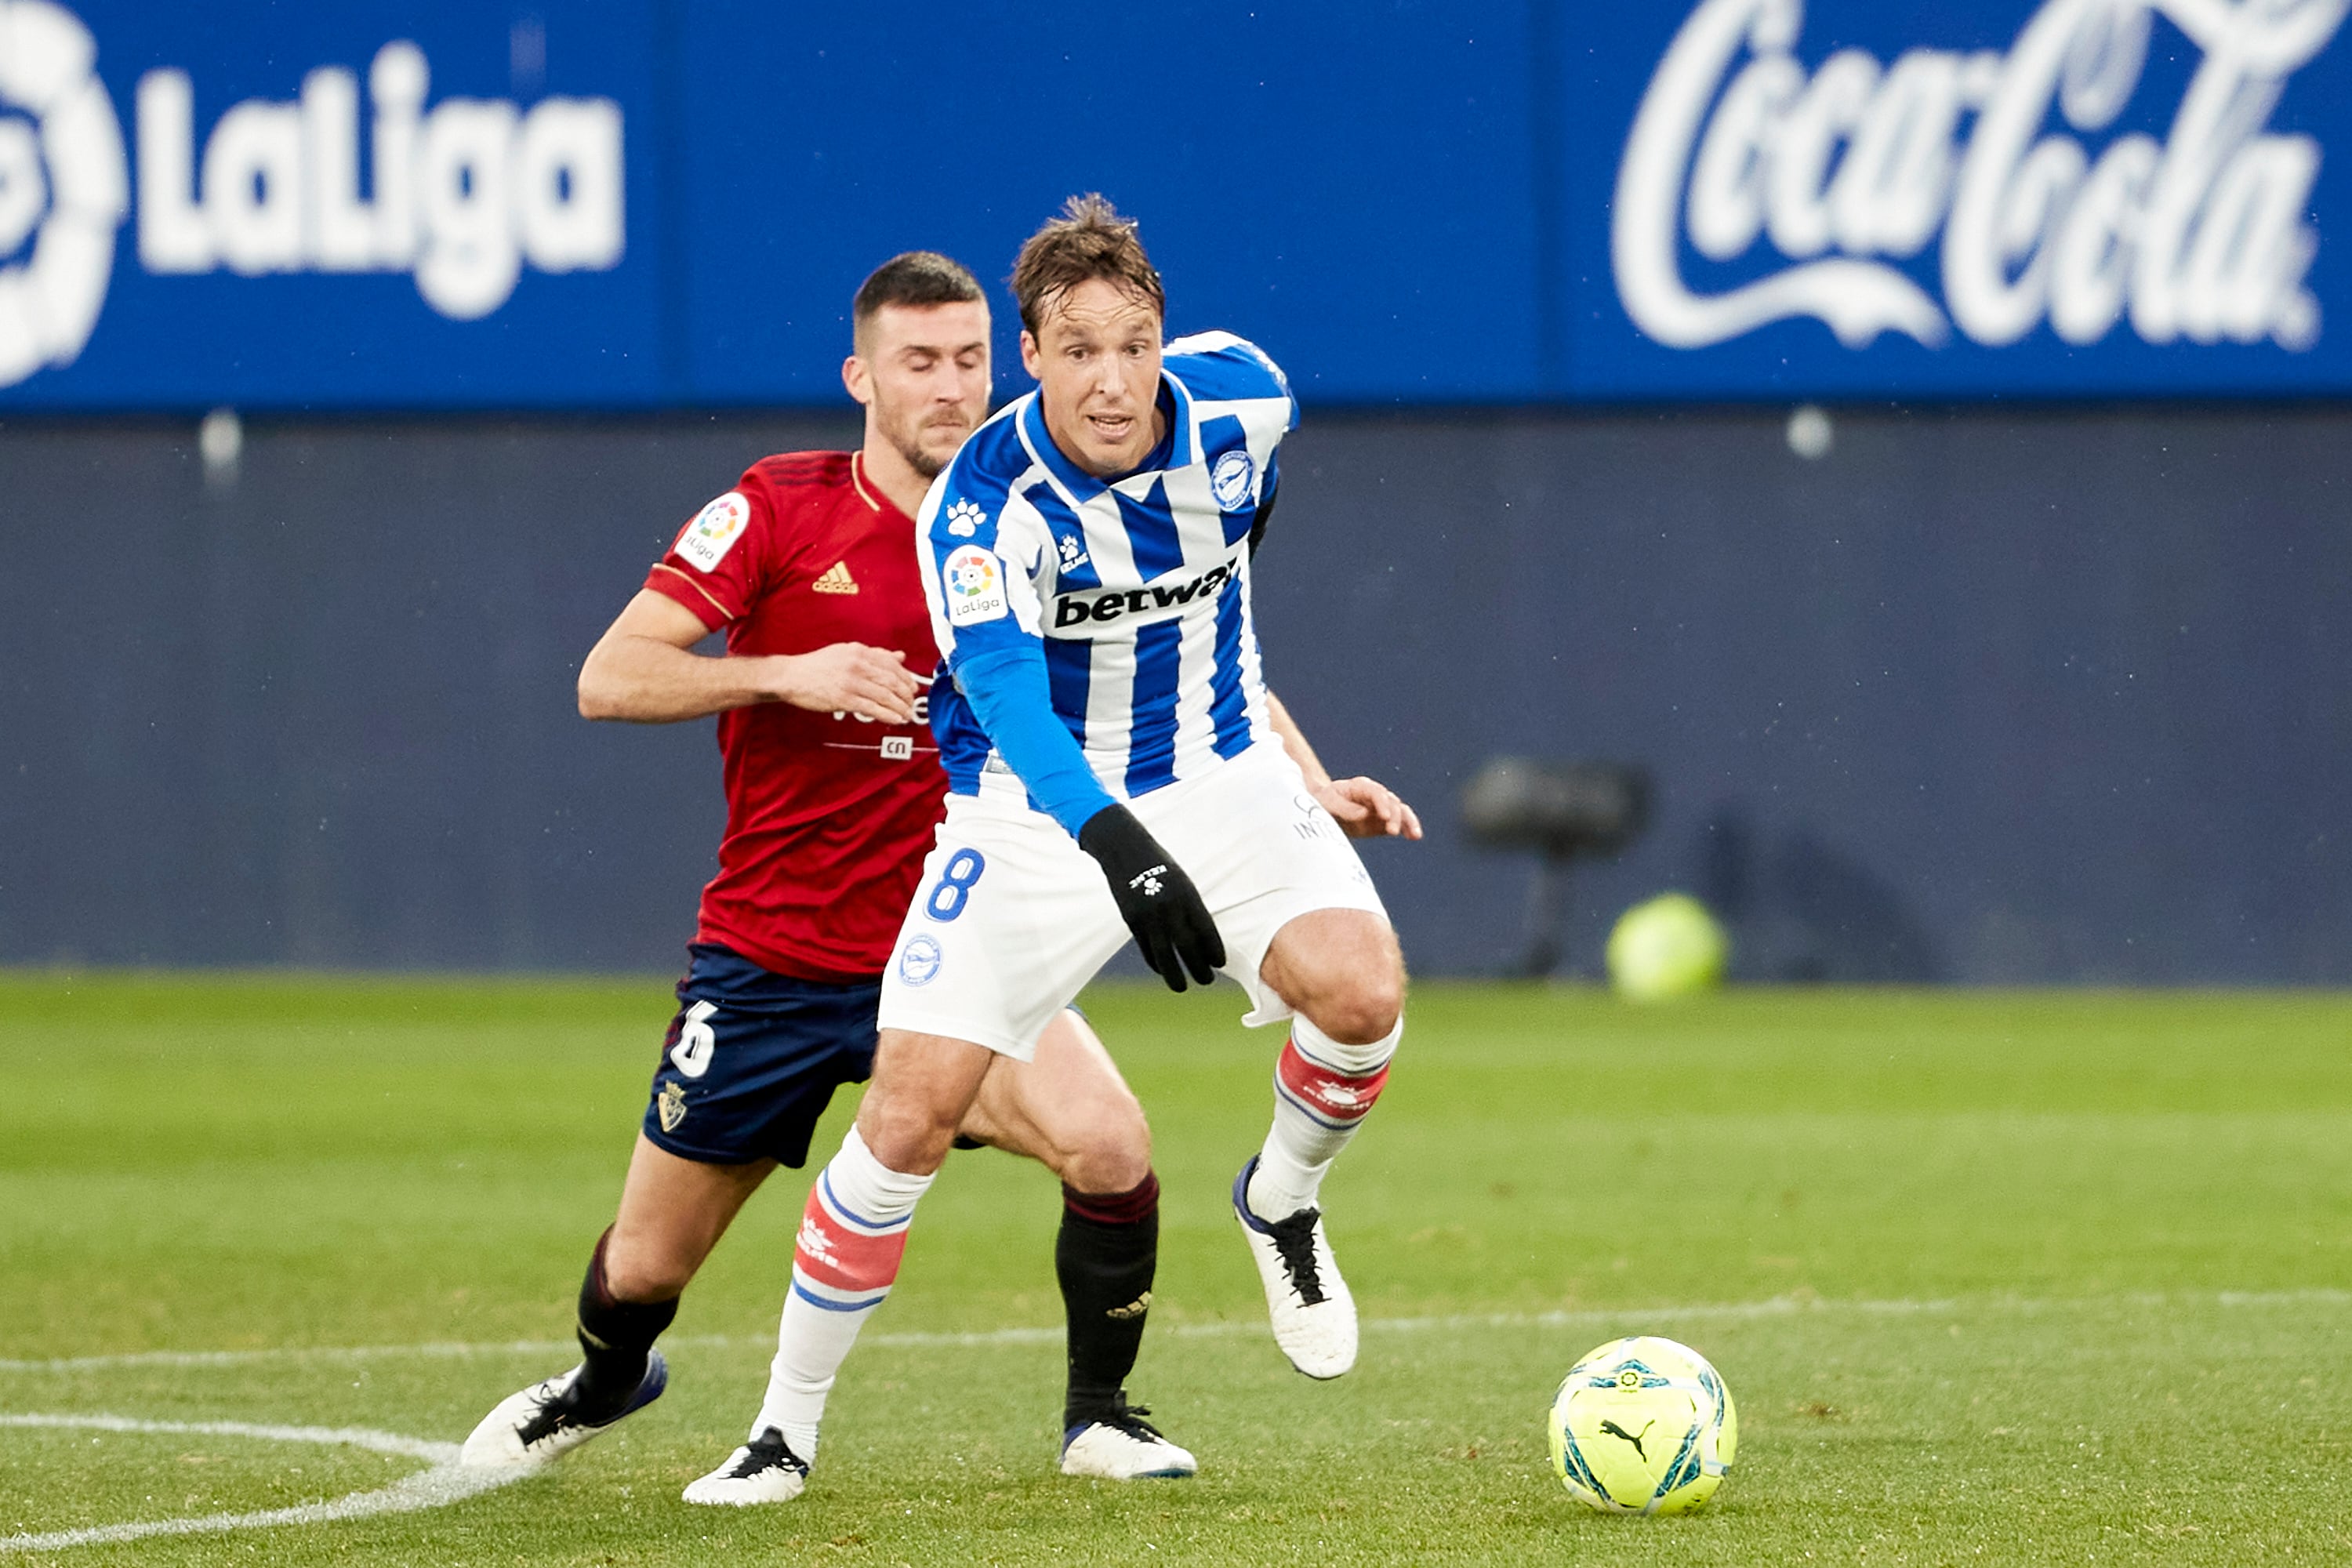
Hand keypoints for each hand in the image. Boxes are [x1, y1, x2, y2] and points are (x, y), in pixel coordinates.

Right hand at [771, 643, 918, 723]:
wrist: (791, 677)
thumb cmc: (817, 666)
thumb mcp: (846, 653)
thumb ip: (875, 655)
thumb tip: (900, 656)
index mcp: (859, 651)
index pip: (891, 664)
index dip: (906, 678)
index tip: (912, 687)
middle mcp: (857, 664)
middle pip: (892, 680)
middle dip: (906, 694)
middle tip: (911, 703)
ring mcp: (851, 682)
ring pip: (885, 696)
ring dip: (900, 707)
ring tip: (906, 714)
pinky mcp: (844, 699)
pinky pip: (872, 708)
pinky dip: (887, 715)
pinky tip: (895, 719)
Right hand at [1077, 805, 1225, 991]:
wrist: (1126, 850)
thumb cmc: (1160, 865)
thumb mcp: (1182, 882)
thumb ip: (1190, 908)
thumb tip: (1201, 939)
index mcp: (1186, 895)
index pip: (1205, 930)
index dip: (1214, 950)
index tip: (1220, 964)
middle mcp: (1168, 907)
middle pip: (1187, 947)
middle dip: (1199, 968)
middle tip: (1207, 980)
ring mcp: (1148, 916)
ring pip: (1163, 955)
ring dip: (1174, 975)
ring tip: (1182, 987)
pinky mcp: (1131, 920)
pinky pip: (1146, 948)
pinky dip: (1155, 962)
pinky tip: (1162, 970)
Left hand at [1315, 776, 1423, 839]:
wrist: (1323, 809)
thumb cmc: (1323, 803)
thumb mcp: (1328, 804)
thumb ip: (1345, 809)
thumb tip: (1364, 815)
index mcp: (1361, 787)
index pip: (1376, 793)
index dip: (1381, 804)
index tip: (1384, 817)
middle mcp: (1375, 795)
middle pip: (1391, 802)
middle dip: (1394, 816)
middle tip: (1392, 831)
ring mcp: (1381, 808)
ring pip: (1400, 811)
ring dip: (1408, 822)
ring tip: (1414, 835)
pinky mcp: (1383, 822)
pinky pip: (1400, 823)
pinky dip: (1408, 828)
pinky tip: (1414, 837)